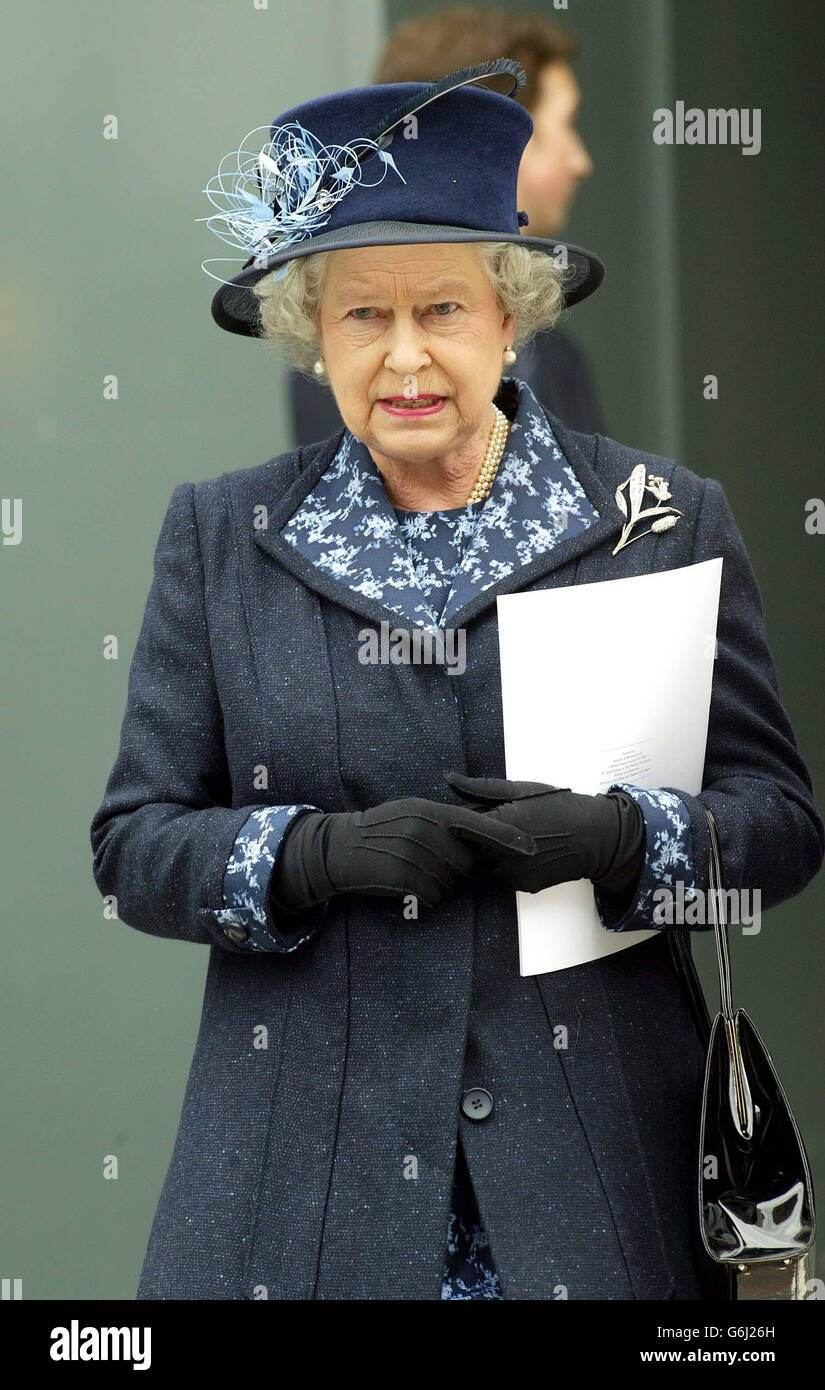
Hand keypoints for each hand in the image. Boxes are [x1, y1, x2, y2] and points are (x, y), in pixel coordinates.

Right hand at [267, 795, 535, 914]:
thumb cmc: (379, 830)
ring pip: (450, 882)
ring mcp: (413, 854)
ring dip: (438, 885)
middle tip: (431, 866)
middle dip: (457, 870)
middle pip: (466, 862)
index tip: (532, 846)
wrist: (340, 848)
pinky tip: (407, 886)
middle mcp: (424, 830)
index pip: (478, 825)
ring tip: (412, 872)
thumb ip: (441, 819)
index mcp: (429, 811)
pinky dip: (424, 897)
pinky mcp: (402, 877)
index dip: (507, 837)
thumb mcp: (409, 812)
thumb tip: (476, 829)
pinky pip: (432, 896)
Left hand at [442, 771, 644, 895]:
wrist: (594, 836)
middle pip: (468, 849)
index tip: (465, 814)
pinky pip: (501, 877)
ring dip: (487, 854)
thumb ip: (480, 787)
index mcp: (497, 824)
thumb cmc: (557, 806)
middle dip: (473, 839)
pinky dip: (504, 866)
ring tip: (508, 838)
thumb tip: (447, 777)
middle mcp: (501, 853)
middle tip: (492, 826)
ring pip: (483, 866)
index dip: (459, 821)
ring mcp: (511, 874)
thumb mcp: (520, 789)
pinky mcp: (522, 887)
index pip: (458, 827)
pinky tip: (520, 853)